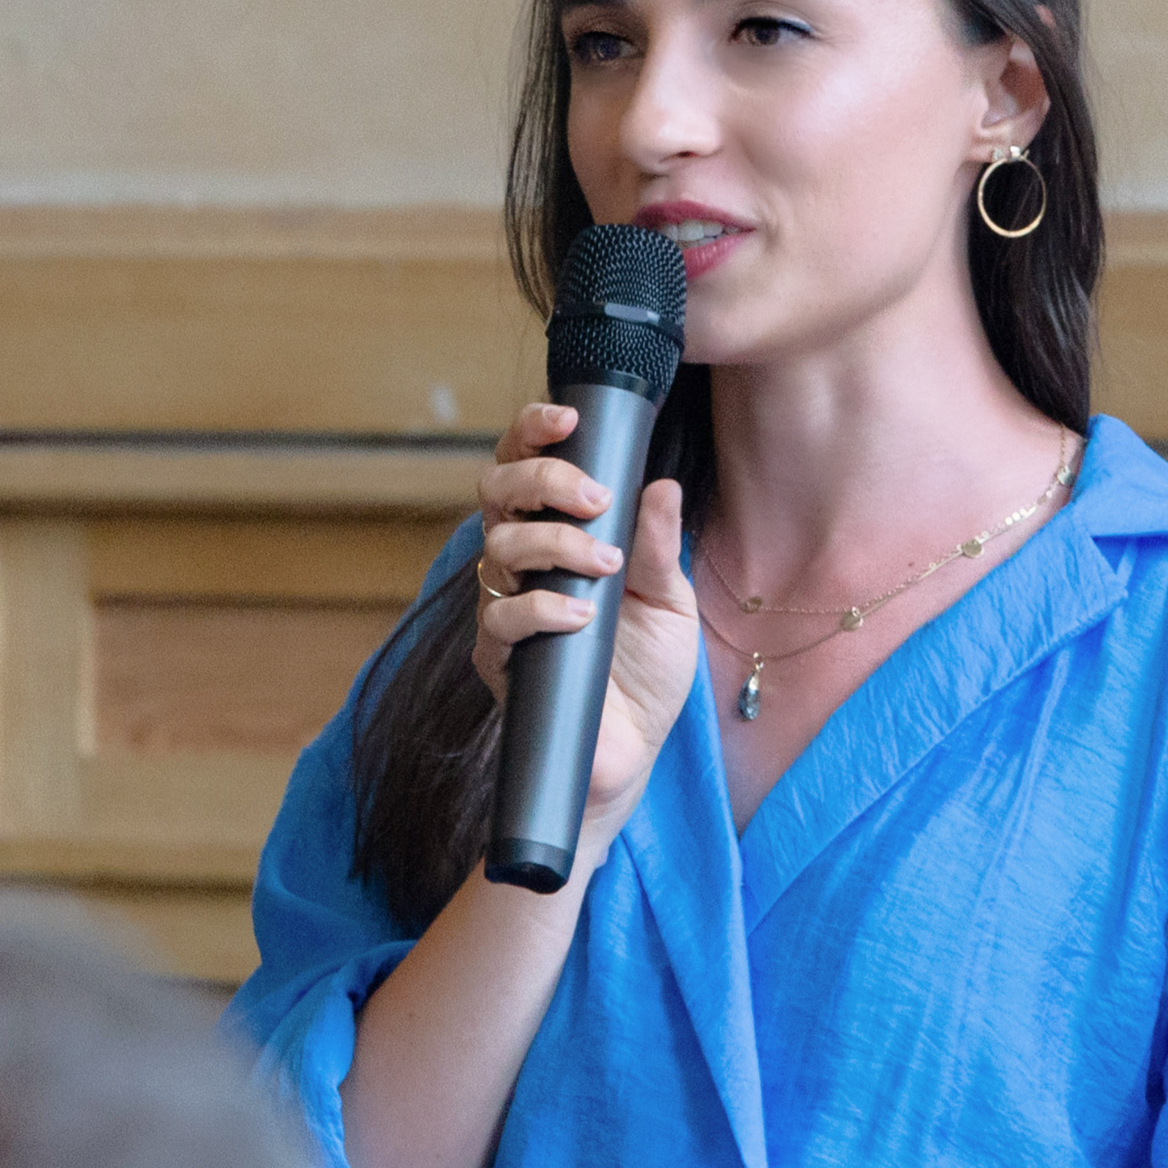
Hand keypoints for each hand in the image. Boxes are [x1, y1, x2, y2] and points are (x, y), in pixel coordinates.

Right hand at [471, 405, 699, 850]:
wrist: (633, 750)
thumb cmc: (646, 670)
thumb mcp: (671, 600)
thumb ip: (660, 545)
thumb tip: (661, 484)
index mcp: (558, 534)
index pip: (525, 466)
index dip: (531, 432)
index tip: (566, 417)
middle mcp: (521, 563)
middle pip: (496, 491)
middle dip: (542, 479)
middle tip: (595, 498)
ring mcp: (504, 607)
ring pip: (498, 546)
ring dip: (555, 542)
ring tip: (607, 565)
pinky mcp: (498, 658)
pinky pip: (500, 617)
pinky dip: (542, 607)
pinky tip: (581, 615)